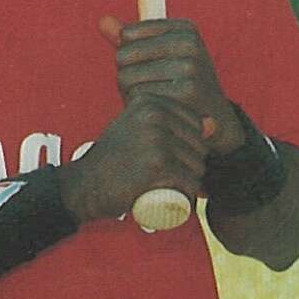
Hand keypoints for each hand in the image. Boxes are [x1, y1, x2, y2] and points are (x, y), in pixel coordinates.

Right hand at [59, 94, 208, 223]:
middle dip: (193, 163)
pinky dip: (189, 194)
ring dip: (192, 181)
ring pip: (197, 164)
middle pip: (198, 143)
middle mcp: (153, 114)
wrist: (85, 183)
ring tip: (173, 187)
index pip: (193, 121)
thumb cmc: (114, 157)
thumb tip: (213, 123)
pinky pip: (189, 181)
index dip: (189, 143)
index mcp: (149, 100)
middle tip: (172, 177)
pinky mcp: (158, 163)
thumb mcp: (138, 128)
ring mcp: (156, 138)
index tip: (170, 157)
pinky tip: (179, 198)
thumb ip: (168, 119)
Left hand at [99, 15, 244, 155]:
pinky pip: (139, 96)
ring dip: (131, 93)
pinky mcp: (188, 91)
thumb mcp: (158, 56)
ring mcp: (190, 66)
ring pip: (127, 77)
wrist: (213, 118)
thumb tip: (102, 21)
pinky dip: (139, 106)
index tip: (149, 67)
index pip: (127, 34)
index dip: (129, 54)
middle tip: (147, 87)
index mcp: (183, 28)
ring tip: (153, 98)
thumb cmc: (178, 83)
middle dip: (127, 74)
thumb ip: (129, 40)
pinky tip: (156, 109)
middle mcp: (189, 42)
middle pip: (124, 55)